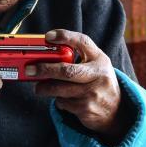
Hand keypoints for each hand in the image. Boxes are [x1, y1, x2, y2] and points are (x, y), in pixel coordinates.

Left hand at [29, 29, 128, 143]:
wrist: (116, 110)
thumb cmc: (99, 82)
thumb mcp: (95, 65)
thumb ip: (78, 55)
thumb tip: (46, 52)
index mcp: (100, 59)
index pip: (83, 42)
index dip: (65, 36)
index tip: (48, 36)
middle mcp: (98, 75)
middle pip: (67, 71)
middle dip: (45, 70)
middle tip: (30, 70)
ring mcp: (92, 93)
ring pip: (60, 89)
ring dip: (45, 88)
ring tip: (39, 87)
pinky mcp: (86, 109)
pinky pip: (63, 102)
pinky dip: (58, 100)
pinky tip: (64, 98)